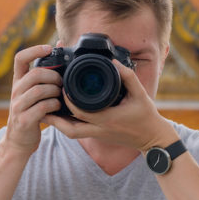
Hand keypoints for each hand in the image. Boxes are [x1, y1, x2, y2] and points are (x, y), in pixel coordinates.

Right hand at [4, 44, 61, 155]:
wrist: (19, 141)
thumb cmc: (32, 112)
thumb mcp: (34, 93)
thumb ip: (45, 74)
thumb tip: (61, 45)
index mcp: (18, 81)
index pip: (20, 58)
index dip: (35, 50)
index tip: (49, 48)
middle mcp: (15, 91)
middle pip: (35, 74)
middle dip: (53, 76)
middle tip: (62, 82)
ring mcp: (18, 106)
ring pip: (39, 90)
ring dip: (55, 91)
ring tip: (60, 96)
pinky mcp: (24, 120)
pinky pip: (43, 107)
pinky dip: (54, 105)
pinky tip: (58, 107)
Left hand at [43, 59, 176, 152]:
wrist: (153, 138)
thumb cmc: (147, 116)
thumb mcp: (140, 94)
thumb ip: (128, 76)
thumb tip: (114, 62)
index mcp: (108, 119)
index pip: (80, 112)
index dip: (68, 100)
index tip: (62, 87)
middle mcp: (100, 129)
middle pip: (69, 129)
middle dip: (55, 117)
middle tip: (45, 102)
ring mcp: (98, 135)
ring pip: (71, 133)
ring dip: (58, 124)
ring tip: (48, 110)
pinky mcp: (99, 136)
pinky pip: (78, 132)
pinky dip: (67, 125)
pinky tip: (62, 115)